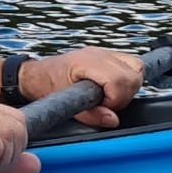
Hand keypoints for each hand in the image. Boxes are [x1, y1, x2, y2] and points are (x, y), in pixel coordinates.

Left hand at [21, 47, 145, 127]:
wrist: (35, 75)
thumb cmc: (46, 85)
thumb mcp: (64, 103)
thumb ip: (90, 114)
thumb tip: (113, 120)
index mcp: (86, 62)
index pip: (119, 80)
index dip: (115, 99)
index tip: (103, 106)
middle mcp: (98, 54)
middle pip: (133, 74)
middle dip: (124, 95)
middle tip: (105, 103)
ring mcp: (103, 52)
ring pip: (136, 67)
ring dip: (128, 86)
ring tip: (109, 96)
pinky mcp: (107, 56)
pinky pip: (131, 64)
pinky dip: (128, 78)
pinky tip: (113, 87)